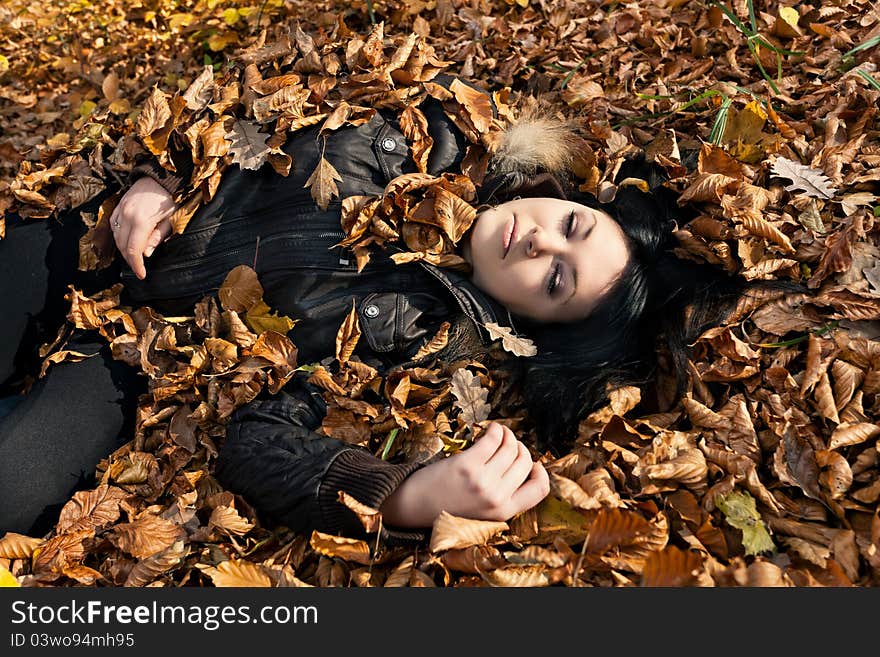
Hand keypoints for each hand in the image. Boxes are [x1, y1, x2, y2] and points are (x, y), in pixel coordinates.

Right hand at [109, 176, 176, 279]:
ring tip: (135, 258)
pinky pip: (114, 226)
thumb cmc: (170, 199)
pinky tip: (127, 243)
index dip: (136, 265)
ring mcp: (120, 210)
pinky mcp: (118, 206)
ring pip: (116, 237)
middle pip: (122, 245)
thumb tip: (145, 254)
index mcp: (141, 220)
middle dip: (130, 259)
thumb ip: (157, 237)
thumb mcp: (170, 220)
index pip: (133, 249)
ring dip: (123, 249)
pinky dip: (119, 237)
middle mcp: (126, 215)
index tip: (142, 275)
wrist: (160, 177)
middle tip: (140, 269)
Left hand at [379, 421, 549, 527]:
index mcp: (504, 512)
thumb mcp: (485, 511)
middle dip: (520, 449)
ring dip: (508, 435)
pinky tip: (491, 429)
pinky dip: (496, 429)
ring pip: (511, 448)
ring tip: (500, 434)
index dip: (541, 472)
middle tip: (509, 445)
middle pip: (525, 462)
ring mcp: (482, 481)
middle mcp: (496, 498)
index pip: (540, 489)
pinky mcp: (467, 464)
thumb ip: (505, 495)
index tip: (533, 463)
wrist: (417, 505)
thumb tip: (527, 466)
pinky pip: (493, 439)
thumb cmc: (450, 504)